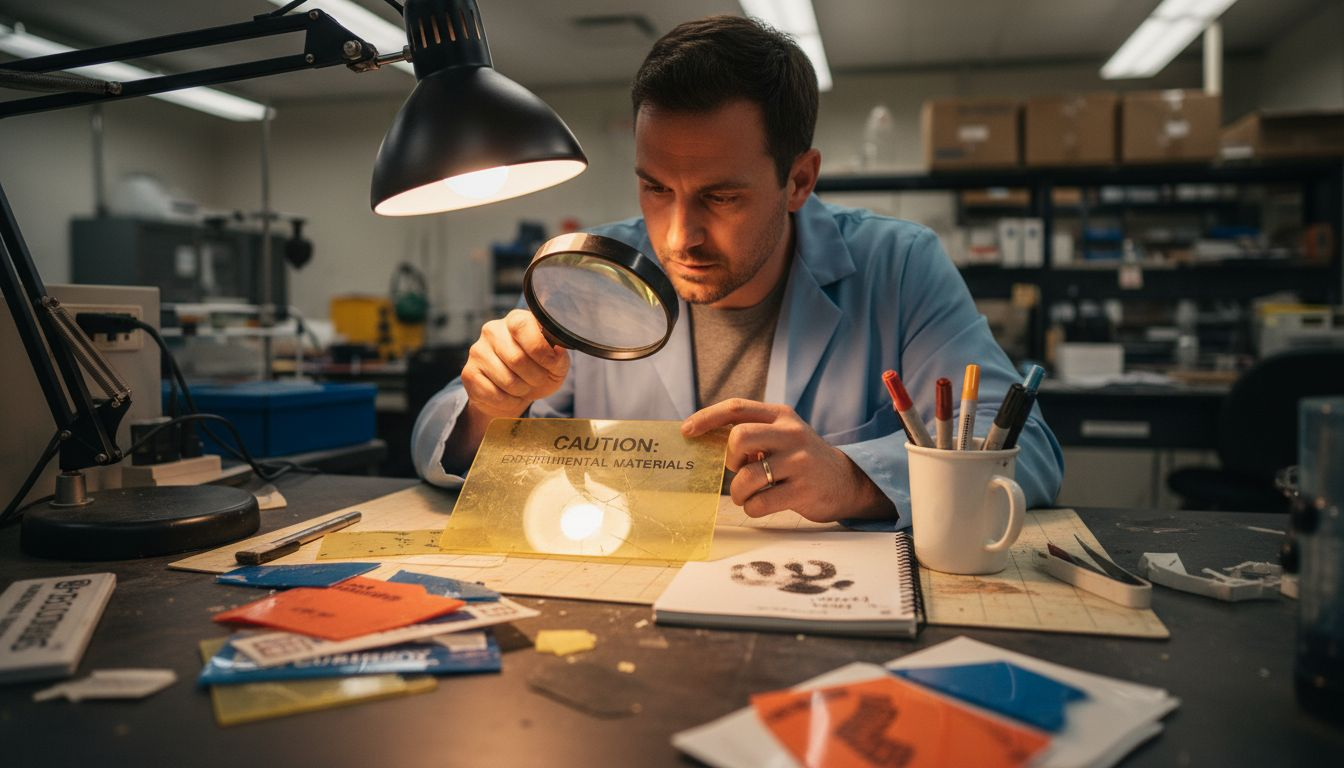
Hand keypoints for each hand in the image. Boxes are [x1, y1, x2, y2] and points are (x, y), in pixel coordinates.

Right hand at [461, 309, 569, 418]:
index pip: (522, 326)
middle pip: (517, 358)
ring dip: (523, 390)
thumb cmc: (537, 373)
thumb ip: (559, 356)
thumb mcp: (555, 365)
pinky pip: (494, 394)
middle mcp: (492, 330)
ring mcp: (477, 351)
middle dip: (535, 377)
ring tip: (523, 387)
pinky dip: (509, 401)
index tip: (551, 364)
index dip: (540, 350)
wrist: (513, 396)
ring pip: (507, 380)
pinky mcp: (468, 374)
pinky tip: (508, 395)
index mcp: (515, 320)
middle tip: (538, 380)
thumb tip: (557, 351)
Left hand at [681, 399, 893, 522]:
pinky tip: (762, 504)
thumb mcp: (782, 435)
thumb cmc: (801, 458)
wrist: (846, 481)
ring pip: (747, 477)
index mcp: (781, 415)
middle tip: (738, 469)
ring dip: (738, 492)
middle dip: (729, 459)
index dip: (707, 418)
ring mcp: (799, 462)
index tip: (687, 431)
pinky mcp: (804, 490)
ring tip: (747, 494)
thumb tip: (707, 440)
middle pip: (739, 438)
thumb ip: (752, 432)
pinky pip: (760, 502)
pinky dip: (752, 507)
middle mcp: (791, 433)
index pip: (736, 408)